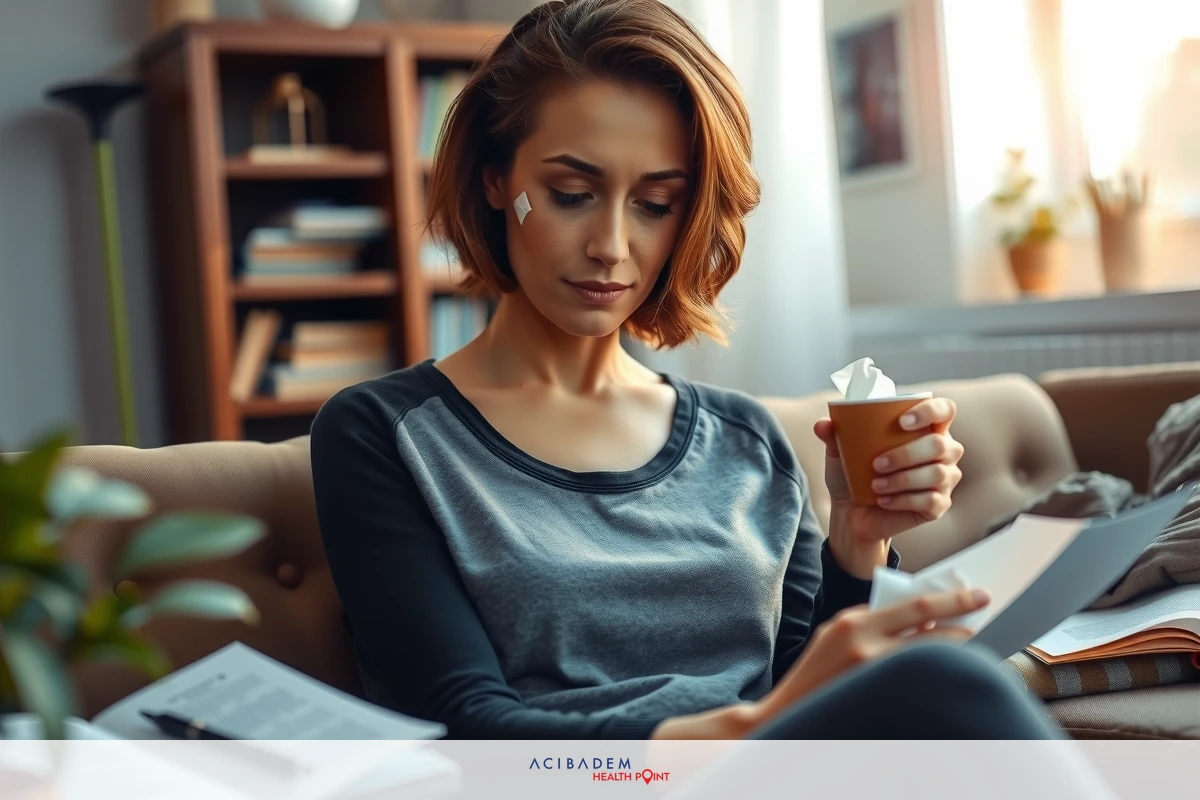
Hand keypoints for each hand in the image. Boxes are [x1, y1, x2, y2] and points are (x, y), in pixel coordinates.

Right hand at [752, 588, 989, 726]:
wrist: (791, 710)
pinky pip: (921, 685)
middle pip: (933, 638)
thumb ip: (874, 620)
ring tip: (968, 650)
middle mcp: (868, 650)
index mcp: (856, 624)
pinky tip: (943, 675)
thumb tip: (919, 617)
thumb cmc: (817, 668)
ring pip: (931, 662)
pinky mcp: (880, 700)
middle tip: (982, 627)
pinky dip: (936, 676)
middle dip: (962, 632)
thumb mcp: (838, 631)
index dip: (953, 601)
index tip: (979, 596)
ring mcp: (875, 678)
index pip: (917, 607)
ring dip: (953, 656)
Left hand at [815, 396, 964, 577]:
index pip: (944, 409)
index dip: (930, 411)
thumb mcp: (839, 453)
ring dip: (903, 479)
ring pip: (936, 473)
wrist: (852, 513)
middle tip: (876, 464)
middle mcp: (944, 451)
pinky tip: (884, 501)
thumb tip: (822, 424)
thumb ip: (833, 435)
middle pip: (940, 444)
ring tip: (875, 486)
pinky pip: (930, 500)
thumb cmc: (853, 474)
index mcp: (926, 428)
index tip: (902, 422)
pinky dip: (903, 500)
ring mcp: (945, 478)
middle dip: (907, 454)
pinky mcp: (939, 504)